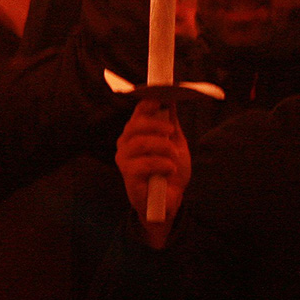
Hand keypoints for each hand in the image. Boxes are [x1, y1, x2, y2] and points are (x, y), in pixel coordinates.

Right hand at [116, 100, 189, 247]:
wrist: (171, 201)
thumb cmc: (170, 171)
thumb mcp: (175, 143)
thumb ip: (170, 123)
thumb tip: (170, 99)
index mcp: (136, 133)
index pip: (138, 113)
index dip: (147, 103)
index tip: (160, 98)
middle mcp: (125, 144)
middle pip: (135, 124)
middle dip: (156, 125)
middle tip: (171, 131)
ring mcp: (124, 160)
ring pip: (139, 143)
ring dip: (162, 148)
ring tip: (174, 157)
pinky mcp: (128, 176)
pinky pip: (143, 164)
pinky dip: (161, 164)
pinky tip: (170, 169)